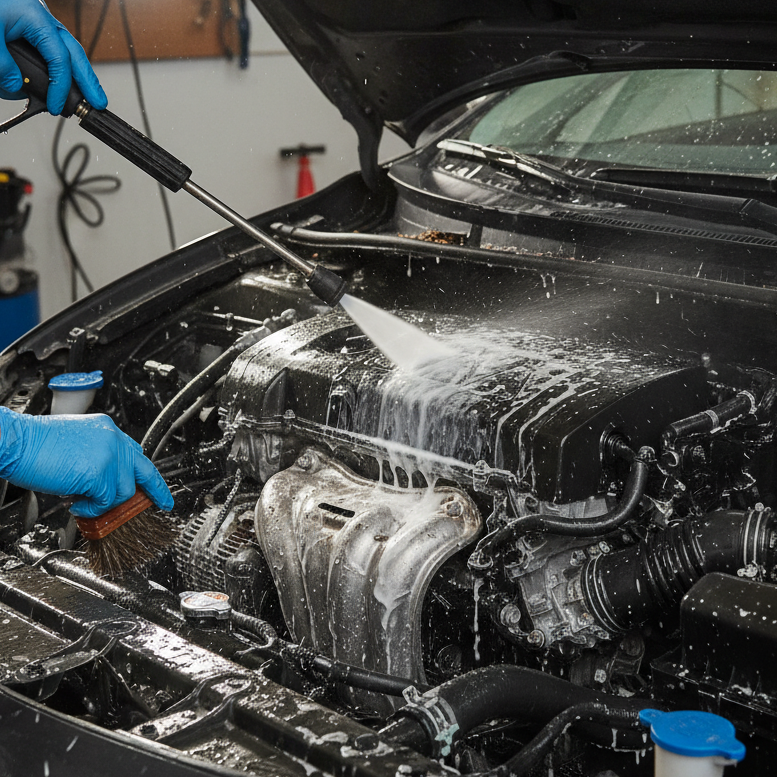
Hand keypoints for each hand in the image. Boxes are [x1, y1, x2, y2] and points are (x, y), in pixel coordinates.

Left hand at [0, 0, 106, 113]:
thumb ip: (2, 65)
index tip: (54, 106)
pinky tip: (53, 83)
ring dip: (71, 76)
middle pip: (75, 55)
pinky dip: (52, 68)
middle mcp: (42, 20)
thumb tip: (15, 85)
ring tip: (76, 96)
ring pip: (64, 53)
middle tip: (98, 103)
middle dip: (89, 81)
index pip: (59, 59)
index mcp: (36, 18)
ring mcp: (37, 24)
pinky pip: (47, 51)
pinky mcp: (28, 29)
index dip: (60, 87)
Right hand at [0, 408, 173, 518]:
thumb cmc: (34, 445)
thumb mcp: (75, 444)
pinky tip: (76, 502)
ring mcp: (108, 456)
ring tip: (81, 499)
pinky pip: (105, 501)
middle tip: (161, 504)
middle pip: (143, 471)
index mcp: (107, 430)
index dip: (146, 474)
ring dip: (103, 502)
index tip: (157, 488)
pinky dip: (91, 508)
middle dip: (155, 491)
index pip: (135, 453)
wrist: (16, 442)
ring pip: (123, 491)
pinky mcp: (99, 473)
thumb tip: (103, 484)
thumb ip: (96, 459)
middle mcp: (112, 439)